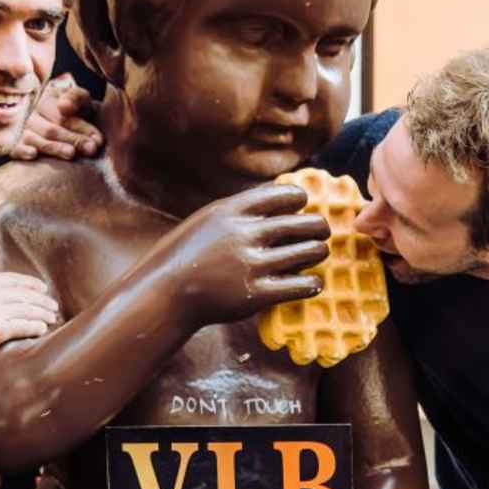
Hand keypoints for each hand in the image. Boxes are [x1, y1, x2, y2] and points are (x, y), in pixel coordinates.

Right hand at [0, 246, 61, 379]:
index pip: (12, 280)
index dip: (31, 284)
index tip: (42, 289)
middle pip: (23, 294)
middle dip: (41, 300)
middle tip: (52, 306)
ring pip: (26, 309)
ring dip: (42, 314)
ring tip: (51, 317)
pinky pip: (22, 326)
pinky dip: (35, 327)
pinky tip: (42, 329)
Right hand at [14, 75, 101, 160]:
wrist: (74, 123)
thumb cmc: (78, 112)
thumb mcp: (82, 100)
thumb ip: (76, 98)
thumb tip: (64, 107)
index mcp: (47, 99)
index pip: (62, 115)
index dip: (81, 127)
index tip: (98, 139)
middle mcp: (32, 114)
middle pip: (51, 129)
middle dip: (73, 139)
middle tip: (91, 148)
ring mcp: (24, 130)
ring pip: (34, 139)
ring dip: (53, 147)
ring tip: (71, 154)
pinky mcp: (17, 146)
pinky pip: (15, 148)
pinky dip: (22, 151)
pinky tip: (33, 154)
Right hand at [152, 185, 329, 327]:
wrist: (166, 293)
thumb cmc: (189, 254)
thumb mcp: (208, 219)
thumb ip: (241, 209)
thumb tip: (280, 198)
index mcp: (232, 211)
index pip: (283, 194)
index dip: (300, 198)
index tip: (303, 204)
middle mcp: (244, 235)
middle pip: (304, 222)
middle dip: (320, 226)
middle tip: (321, 231)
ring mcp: (251, 265)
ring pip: (309, 252)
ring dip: (319, 251)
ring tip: (317, 253)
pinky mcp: (257, 294)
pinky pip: (302, 285)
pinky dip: (313, 283)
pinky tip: (312, 282)